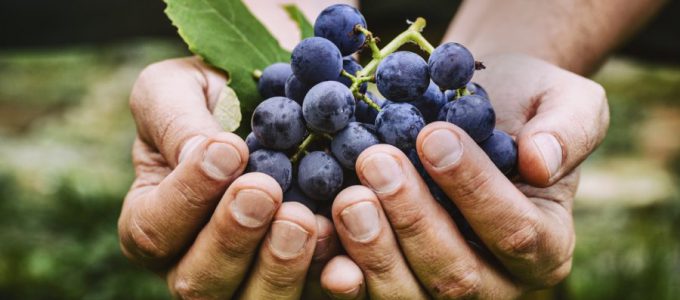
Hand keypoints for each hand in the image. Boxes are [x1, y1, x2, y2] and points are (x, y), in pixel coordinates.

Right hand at [117, 57, 340, 298]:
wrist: (272, 104)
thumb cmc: (211, 96)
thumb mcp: (176, 88)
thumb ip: (175, 120)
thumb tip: (204, 155)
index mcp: (153, 221)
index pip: (154, 229)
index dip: (188, 196)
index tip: (230, 148)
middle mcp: (194, 264)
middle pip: (200, 283)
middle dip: (233, 239)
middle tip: (265, 190)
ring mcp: (249, 280)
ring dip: (279, 267)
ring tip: (304, 218)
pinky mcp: (300, 280)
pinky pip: (312, 296)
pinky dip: (331, 281)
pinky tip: (348, 260)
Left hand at [321, 53, 608, 297]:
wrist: (470, 115)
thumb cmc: (520, 107)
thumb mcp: (563, 100)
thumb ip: (569, 129)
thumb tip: (541, 162)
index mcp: (545, 246)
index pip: (515, 232)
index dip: (472, 189)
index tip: (433, 136)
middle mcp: (498, 284)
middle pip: (457, 278)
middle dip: (413, 220)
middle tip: (377, 161)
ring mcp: (442, 293)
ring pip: (409, 298)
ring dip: (373, 250)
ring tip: (348, 195)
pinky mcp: (398, 284)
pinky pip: (368, 295)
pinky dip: (341, 272)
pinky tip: (319, 237)